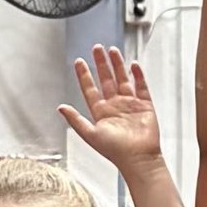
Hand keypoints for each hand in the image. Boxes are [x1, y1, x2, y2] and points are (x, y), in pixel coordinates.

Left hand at [61, 44, 161, 174]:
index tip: (79, 62)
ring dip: (118, 65)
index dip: (84, 75)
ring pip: (122, 79)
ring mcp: (130, 104)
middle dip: (101, 64)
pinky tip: (133, 65)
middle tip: (96, 48)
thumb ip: (75, 120)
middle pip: (106, 80)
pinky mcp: (145, 106)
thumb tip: (60, 107)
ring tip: (112, 50)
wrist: (138, 158)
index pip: (90, 89)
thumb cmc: (115, 151)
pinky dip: (138, 75)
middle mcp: (114, 106)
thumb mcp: (90, 134)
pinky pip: (141, 86)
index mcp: (100, 112)